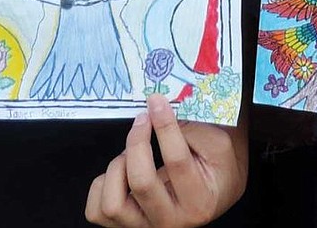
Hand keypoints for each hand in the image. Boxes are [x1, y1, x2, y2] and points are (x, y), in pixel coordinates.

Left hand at [85, 95, 246, 227]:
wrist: (218, 188)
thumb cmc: (218, 164)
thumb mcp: (217, 143)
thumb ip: (189, 127)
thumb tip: (156, 107)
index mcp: (198, 201)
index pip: (176, 161)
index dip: (164, 126)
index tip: (157, 101)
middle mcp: (171, 221)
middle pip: (140, 182)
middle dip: (137, 142)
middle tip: (143, 120)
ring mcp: (145, 227)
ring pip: (113, 204)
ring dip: (117, 168)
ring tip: (131, 153)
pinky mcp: (126, 226)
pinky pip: (98, 211)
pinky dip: (103, 185)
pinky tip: (121, 172)